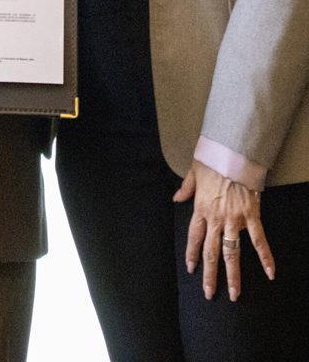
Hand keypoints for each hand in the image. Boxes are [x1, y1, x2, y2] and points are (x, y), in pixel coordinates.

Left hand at [174, 159, 274, 300]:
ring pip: (232, 252)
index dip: (192, 254)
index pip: (194, 238)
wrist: (232, 154)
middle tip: (209, 293)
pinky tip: (270, 273)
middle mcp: (215, 218)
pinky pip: (258, 240)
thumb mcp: (193, 172)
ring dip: (233, 275)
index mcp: (200, 209)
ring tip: (234, 294)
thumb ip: (185, 188)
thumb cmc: (212, 161)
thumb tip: (176, 197)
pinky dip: (265, 257)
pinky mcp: (251, 216)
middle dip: (210, 275)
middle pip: (211, 252)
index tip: (191, 269)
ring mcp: (234, 219)